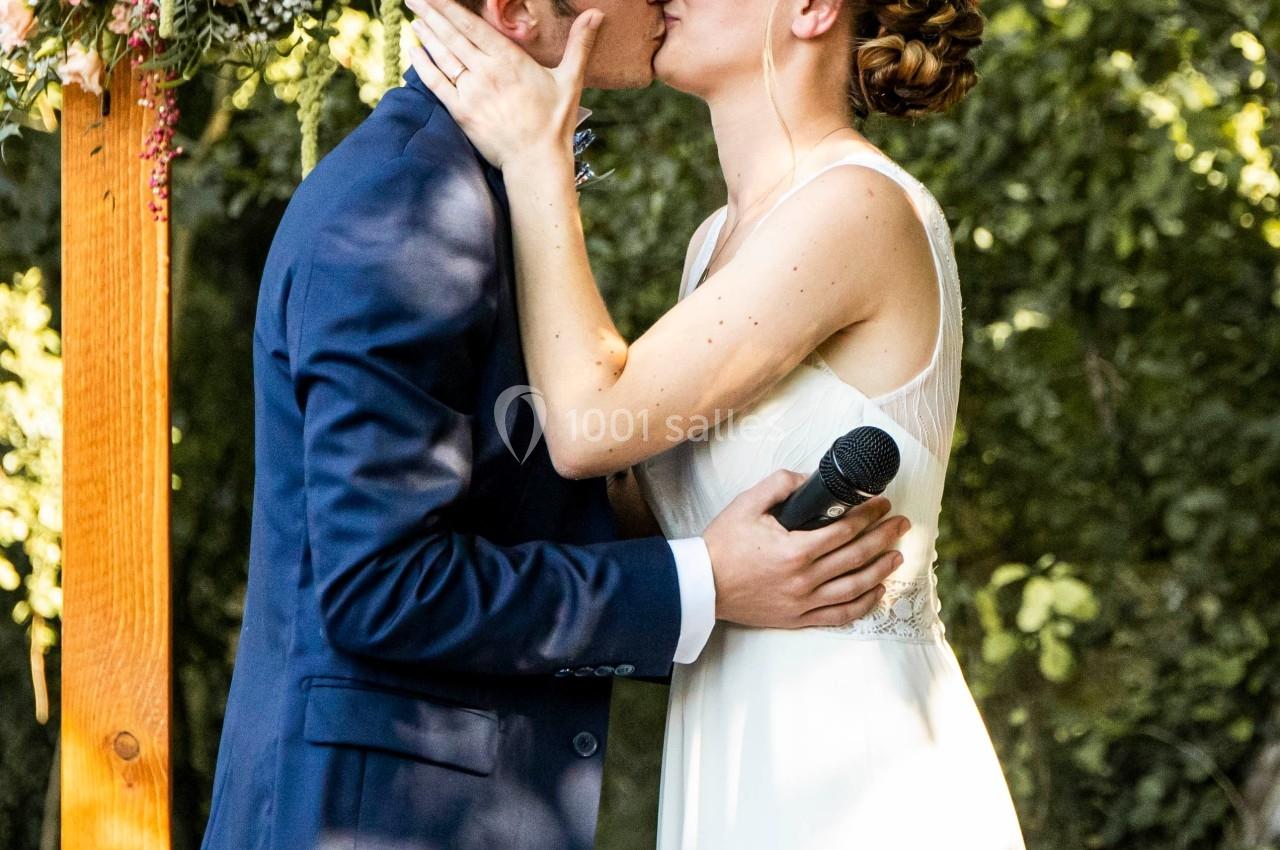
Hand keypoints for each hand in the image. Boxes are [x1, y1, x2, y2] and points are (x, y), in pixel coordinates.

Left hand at [405, 0, 601, 170]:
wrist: (536, 161)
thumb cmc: (555, 122)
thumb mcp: (571, 79)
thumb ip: (580, 44)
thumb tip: (597, 14)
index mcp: (510, 60)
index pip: (472, 26)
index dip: (449, 8)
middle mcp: (486, 72)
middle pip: (452, 36)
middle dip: (430, 13)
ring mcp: (471, 92)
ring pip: (442, 56)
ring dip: (426, 34)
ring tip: (415, 16)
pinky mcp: (461, 112)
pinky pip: (436, 83)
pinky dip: (424, 65)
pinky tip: (415, 50)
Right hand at [703, 471, 909, 628]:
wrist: (701, 585)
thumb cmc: (722, 544)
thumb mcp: (747, 504)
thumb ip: (780, 484)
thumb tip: (808, 479)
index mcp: (794, 550)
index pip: (845, 530)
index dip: (869, 515)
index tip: (882, 504)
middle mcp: (804, 579)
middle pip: (857, 557)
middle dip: (884, 537)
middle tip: (902, 523)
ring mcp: (802, 602)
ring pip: (854, 587)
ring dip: (881, 570)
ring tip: (897, 555)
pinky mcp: (797, 618)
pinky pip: (839, 615)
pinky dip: (863, 604)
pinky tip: (876, 591)